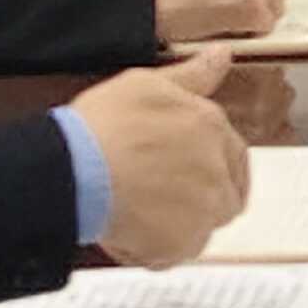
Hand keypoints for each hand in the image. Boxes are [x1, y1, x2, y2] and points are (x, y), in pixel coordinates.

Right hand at [69, 65, 244, 261]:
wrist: (73, 172)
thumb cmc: (102, 126)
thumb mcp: (146, 84)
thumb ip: (192, 75)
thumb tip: (222, 55)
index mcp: (211, 127)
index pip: (234, 156)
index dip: (212, 167)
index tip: (189, 174)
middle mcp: (217, 169)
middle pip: (224, 196)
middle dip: (197, 198)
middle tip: (156, 196)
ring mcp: (203, 211)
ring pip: (200, 226)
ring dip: (177, 224)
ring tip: (137, 211)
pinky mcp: (182, 245)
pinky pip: (175, 252)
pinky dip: (155, 248)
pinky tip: (127, 229)